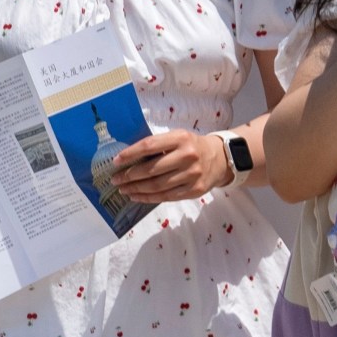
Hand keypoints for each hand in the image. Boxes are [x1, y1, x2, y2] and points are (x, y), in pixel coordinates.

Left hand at [108, 128, 233, 202]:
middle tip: (116, 179)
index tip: (116, 161)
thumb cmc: (192, 147)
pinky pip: (166, 196)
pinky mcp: (194, 190)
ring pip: (157, 186)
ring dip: (136, 189)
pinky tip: (137, 196)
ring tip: (124, 189)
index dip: (130, 154)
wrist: (220, 159)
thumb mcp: (178, 138)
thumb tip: (128, 158)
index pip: (149, 146)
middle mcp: (187, 156)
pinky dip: (148, 198)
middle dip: (129, 176)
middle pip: (151, 169)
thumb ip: (158, 145)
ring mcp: (192, 175)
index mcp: (181, 138)